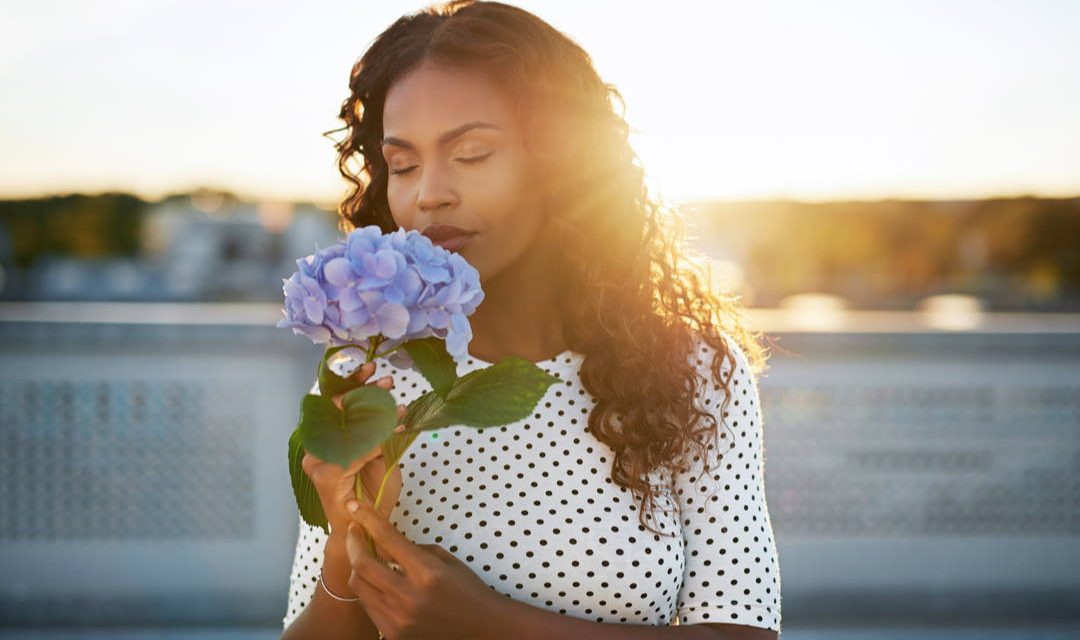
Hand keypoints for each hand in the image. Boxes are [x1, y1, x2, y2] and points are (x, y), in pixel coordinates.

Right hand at [301, 361, 406, 534]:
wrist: (363, 529)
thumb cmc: (372, 492)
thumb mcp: (382, 455)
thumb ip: (381, 433)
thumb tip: (393, 405)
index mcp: (329, 436)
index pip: (337, 401)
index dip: (353, 383)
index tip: (372, 368)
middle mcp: (318, 445)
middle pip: (336, 407)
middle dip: (363, 390)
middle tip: (387, 380)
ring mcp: (317, 460)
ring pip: (346, 428)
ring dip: (374, 416)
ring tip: (398, 405)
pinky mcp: (323, 475)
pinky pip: (351, 453)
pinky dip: (373, 445)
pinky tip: (390, 436)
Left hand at [343, 500, 513, 639]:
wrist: (480, 627)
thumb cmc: (466, 588)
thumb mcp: (445, 559)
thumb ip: (412, 549)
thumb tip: (383, 542)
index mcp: (427, 573)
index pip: (387, 538)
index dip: (367, 518)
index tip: (354, 506)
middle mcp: (409, 597)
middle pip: (361, 564)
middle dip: (353, 542)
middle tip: (354, 531)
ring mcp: (399, 619)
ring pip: (358, 587)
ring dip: (357, 567)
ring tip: (364, 556)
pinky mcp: (393, 634)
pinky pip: (368, 606)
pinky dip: (368, 590)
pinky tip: (376, 582)